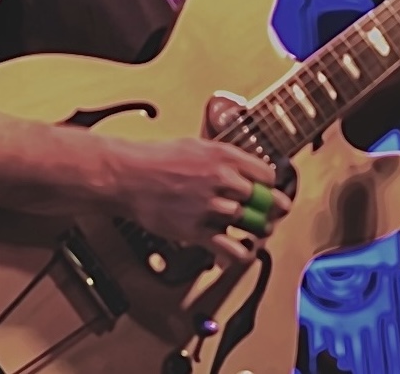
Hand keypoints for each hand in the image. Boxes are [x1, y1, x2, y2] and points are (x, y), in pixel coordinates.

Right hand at [105, 130, 290, 263]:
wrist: (128, 176)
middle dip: (270, 210)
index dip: (270, 185)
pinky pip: (233, 249)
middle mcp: (222, 180)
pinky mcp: (197, 231)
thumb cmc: (156, 158)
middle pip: (265, 201)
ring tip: (254, 230)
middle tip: (271, 213)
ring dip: (256, 229)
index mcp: (223, 156)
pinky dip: (243, 253)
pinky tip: (243, 250)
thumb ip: (222, 158)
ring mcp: (210, 207)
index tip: (268, 191)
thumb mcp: (196, 145)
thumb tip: (242, 169)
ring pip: (252, 224)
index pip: (267, 175)